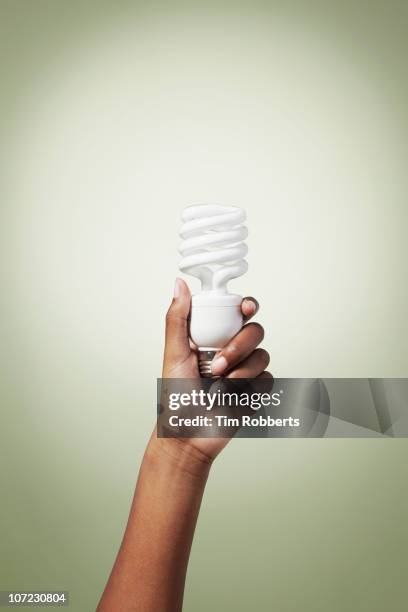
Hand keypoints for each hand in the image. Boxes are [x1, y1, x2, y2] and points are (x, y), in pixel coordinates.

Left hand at [161, 278, 270, 459]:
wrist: (188, 435)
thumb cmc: (176, 397)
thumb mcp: (174, 354)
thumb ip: (178, 319)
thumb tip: (179, 284)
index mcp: (213, 337)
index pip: (237, 312)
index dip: (247, 305)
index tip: (246, 308)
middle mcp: (232, 350)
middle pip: (255, 331)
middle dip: (239, 346)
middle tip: (217, 366)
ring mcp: (246, 369)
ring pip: (263, 355)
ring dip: (242, 371)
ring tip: (221, 387)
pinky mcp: (257, 390)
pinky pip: (268, 379)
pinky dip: (251, 388)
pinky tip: (233, 397)